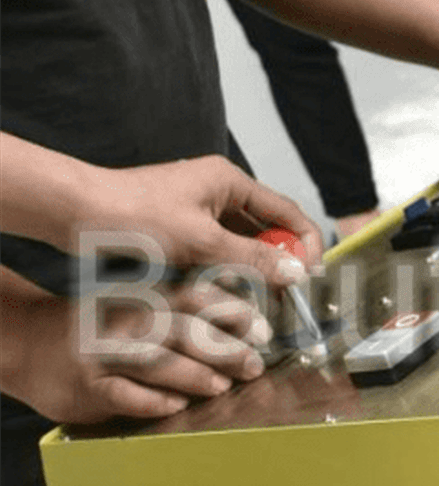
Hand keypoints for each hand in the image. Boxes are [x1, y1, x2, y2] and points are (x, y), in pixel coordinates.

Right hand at [1, 269, 271, 424]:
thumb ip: (183, 314)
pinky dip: (154, 400)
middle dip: (221, 348)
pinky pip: (124, 395)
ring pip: (153, 361)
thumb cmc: (99, 331)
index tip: (259, 328)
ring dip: (192, 375)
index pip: (190, 297)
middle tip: (252, 364)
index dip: (228, 311)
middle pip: (178, 330)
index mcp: (141, 300)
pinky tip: (177, 405)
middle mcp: (123, 321)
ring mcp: (103, 354)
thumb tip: (244, 322)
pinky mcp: (87, 387)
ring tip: (220, 386)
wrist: (27, 343)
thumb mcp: (138, 310)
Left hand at [85, 155, 324, 288]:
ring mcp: (203, 216)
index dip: (307, 245)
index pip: (288, 213)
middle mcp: (220, 195)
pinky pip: (224, 259)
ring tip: (265, 303)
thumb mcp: (201, 241)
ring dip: (258, 275)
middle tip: (292, 298)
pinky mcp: (188, 237)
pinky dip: (234, 279)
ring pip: (248, 250)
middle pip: (270, 233)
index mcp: (229, 182)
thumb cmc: (133, 216)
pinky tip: (235, 299)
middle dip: (283, 264)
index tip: (313, 278)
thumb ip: (253, 259)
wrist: (79, 215)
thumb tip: (298, 273)